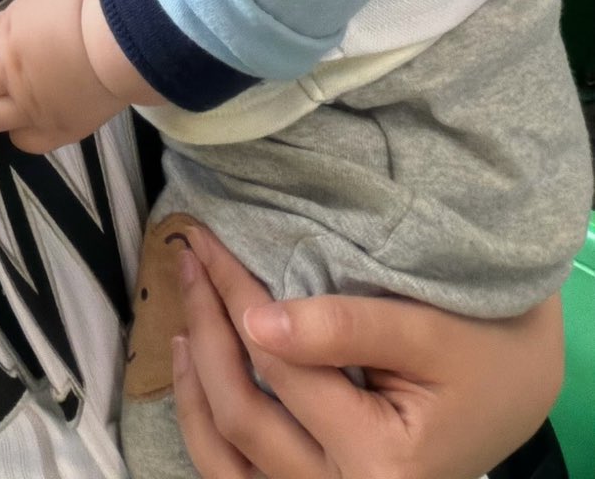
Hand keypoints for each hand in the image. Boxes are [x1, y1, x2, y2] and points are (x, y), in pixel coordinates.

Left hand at [171, 224, 564, 478]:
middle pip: (241, 412)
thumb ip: (344, 328)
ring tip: (180, 316)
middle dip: (205, 324)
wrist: (514, 392)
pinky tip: (194, 376)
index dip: (233, 294)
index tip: (203, 239)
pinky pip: (239, 478)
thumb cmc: (480, 356)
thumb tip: (257, 318)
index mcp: (379, 464)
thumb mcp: (426, 334)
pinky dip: (207, 431)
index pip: (280, 363)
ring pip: (225, 459)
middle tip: (187, 257)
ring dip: (191, 383)